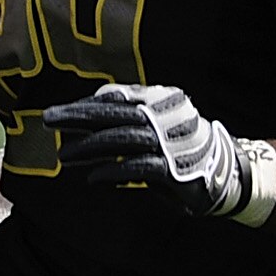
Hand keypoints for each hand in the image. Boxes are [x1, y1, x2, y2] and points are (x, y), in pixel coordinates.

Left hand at [33, 83, 269, 220]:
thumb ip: (130, 115)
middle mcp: (164, 116)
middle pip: (115, 113)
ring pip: (122, 139)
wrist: (227, 173)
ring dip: (90, 147)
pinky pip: (138, 167)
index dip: (85, 105)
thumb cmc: (183, 148)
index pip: (116, 98)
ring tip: (65, 156)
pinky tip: (93, 177)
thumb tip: (89, 111)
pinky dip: (114, 171)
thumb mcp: (158, 124)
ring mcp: (169, 142)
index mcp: (160, 100)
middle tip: (49, 120)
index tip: (57, 113)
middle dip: (79, 117)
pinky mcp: (173, 168)